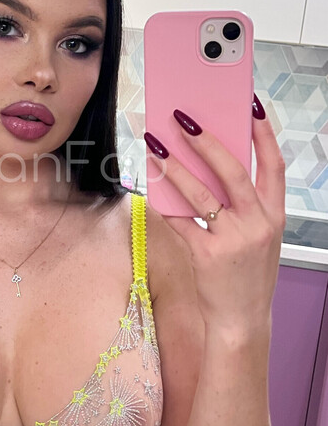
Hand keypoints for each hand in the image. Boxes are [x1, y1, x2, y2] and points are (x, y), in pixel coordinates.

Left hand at [145, 97, 285, 334]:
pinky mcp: (207, 255)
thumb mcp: (259, 236)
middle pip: (234, 172)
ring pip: (201, 194)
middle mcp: (258, 223)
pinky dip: (164, 201)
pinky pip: (180, 221)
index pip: (275, 165)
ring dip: (175, 166)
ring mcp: (234, 240)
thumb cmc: (248, 273)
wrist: (241, 320)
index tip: (250, 105)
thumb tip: (210, 166)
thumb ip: (244, 204)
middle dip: (208, 141)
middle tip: (184, 119)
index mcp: (275, 214)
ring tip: (156, 144)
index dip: (264, 133)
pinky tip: (150, 183)